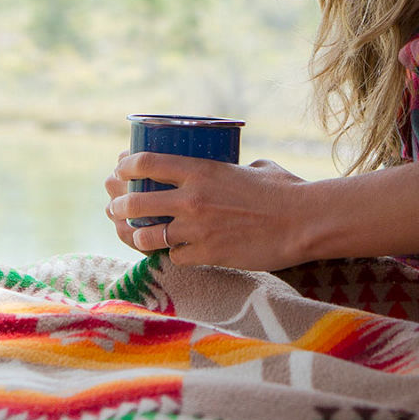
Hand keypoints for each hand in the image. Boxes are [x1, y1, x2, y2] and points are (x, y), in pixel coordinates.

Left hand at [104, 151, 311, 270]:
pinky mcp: (207, 255)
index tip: (120, 169)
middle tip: (115, 207)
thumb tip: (239, 170)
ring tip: (134, 235)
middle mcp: (192, 199)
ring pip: (146, 237)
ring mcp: (197, 230)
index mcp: (201, 171)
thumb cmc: (286, 191)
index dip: (126, 165)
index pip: (147, 162)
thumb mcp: (257, 168)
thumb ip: (238, 168)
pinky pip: (176, 258)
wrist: (303, 222)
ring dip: (136, 237)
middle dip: (118, 205)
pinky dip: (173, 255)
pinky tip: (174, 253)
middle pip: (135, 202)